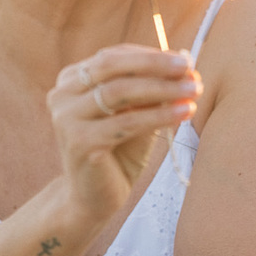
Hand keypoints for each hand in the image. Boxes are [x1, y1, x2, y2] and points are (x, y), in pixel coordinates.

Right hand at [49, 44, 199, 220]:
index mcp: (71, 81)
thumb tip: (185, 59)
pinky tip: (183, 114)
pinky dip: (159, 116)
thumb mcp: (137, 113)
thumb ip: (153, 88)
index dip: (150, 56)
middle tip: (189, 69)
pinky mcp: (80, 143)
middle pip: (112, 66)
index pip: (113, 56)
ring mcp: (66, 119)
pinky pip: (126, 122)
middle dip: (155, 65)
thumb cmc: (118, 152)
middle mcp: (62, 95)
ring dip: (162, 89)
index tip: (185, 61)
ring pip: (119, 92)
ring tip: (193, 92)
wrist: (94, 199)